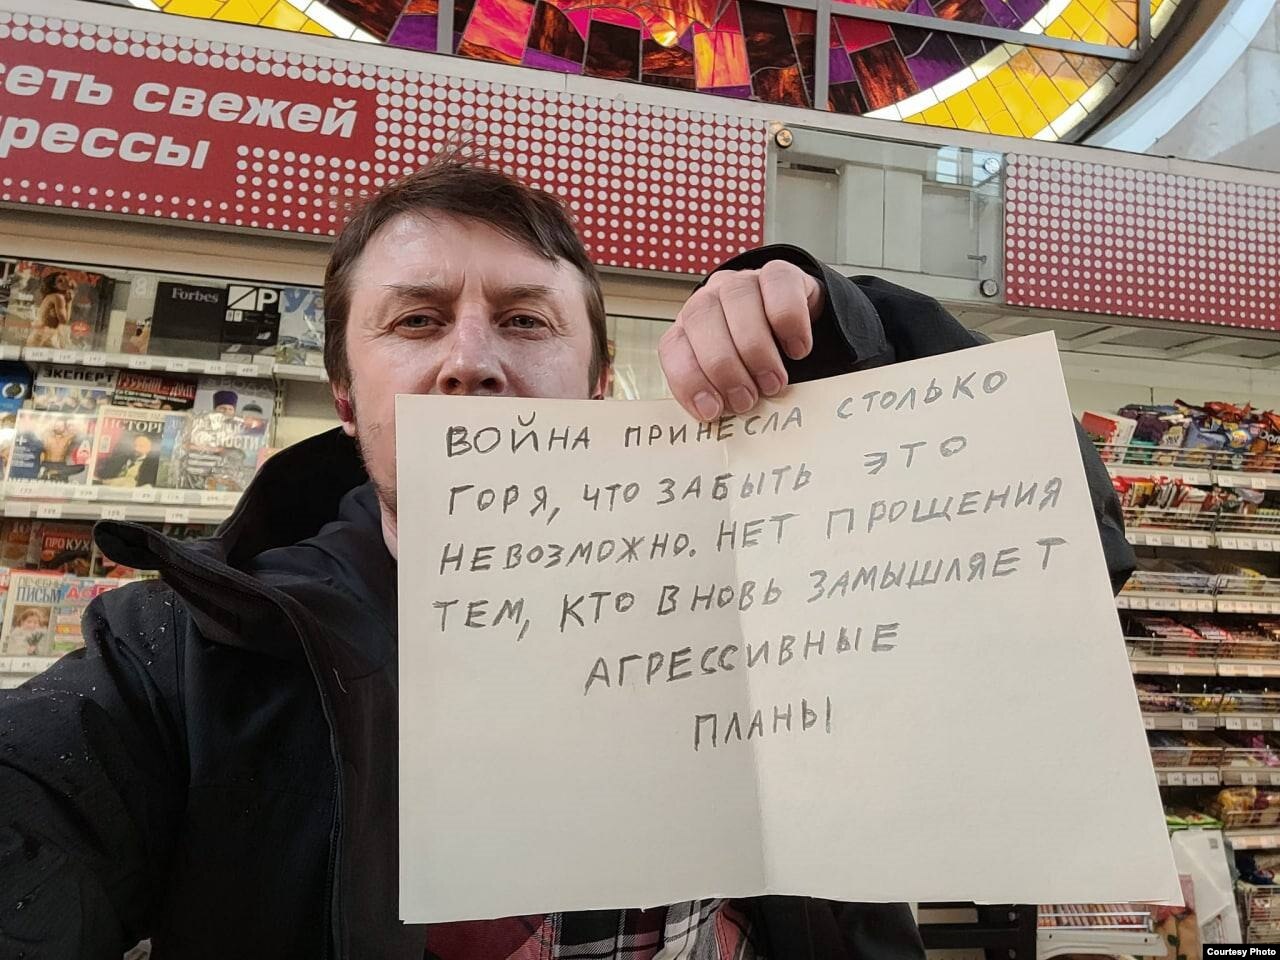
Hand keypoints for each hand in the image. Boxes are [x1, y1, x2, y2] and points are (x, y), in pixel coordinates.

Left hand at [660, 260, 822, 421]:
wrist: (799, 325)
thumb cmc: (761, 362)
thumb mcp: (737, 381)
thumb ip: (722, 393)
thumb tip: (718, 416)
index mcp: (690, 328)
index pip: (674, 347)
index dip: (689, 380)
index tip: (712, 410)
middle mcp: (710, 299)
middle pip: (701, 318)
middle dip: (724, 366)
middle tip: (747, 399)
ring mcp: (743, 281)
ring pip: (737, 299)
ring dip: (756, 348)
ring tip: (773, 383)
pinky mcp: (780, 273)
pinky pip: (779, 286)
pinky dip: (789, 322)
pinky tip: (797, 350)